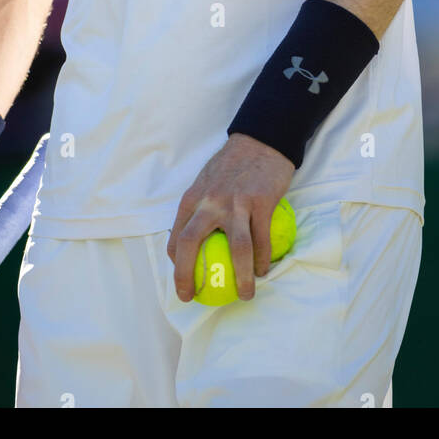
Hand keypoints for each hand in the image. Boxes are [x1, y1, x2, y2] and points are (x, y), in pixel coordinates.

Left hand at [167, 133, 294, 302]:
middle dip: (186, 275)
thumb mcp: (206, 182)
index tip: (183, 279)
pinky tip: (263, 271)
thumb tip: (194, 241)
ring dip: (240, 277)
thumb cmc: (233, 166)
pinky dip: (263, 259)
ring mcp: (236, 202)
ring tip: (244, 295)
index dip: (175, 263)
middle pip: (191, 243)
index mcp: (194, 198)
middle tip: (192, 296)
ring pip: (237, 248)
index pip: (176, 235)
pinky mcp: (261, 203)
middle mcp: (210, 201)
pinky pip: (262, 239)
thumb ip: (199, 208)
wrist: (261, 141)